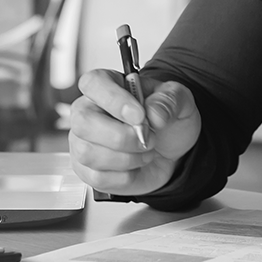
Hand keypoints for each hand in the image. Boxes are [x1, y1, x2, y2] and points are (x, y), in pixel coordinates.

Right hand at [66, 70, 200, 198]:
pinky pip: (97, 177)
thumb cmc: (166, 119)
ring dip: (127, 158)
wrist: (170, 151)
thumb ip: (169, 100)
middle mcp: (87, 111)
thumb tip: (153, 113)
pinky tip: (135, 167)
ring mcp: (82, 142)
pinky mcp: (87, 170)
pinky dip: (125, 176)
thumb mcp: (179, 101)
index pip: (93, 84)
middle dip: (121, 137)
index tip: (139, 115)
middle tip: (148, 138)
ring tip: (146, 151)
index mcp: (106, 84)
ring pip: (88, 153)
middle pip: (83, 122)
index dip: (113, 99)